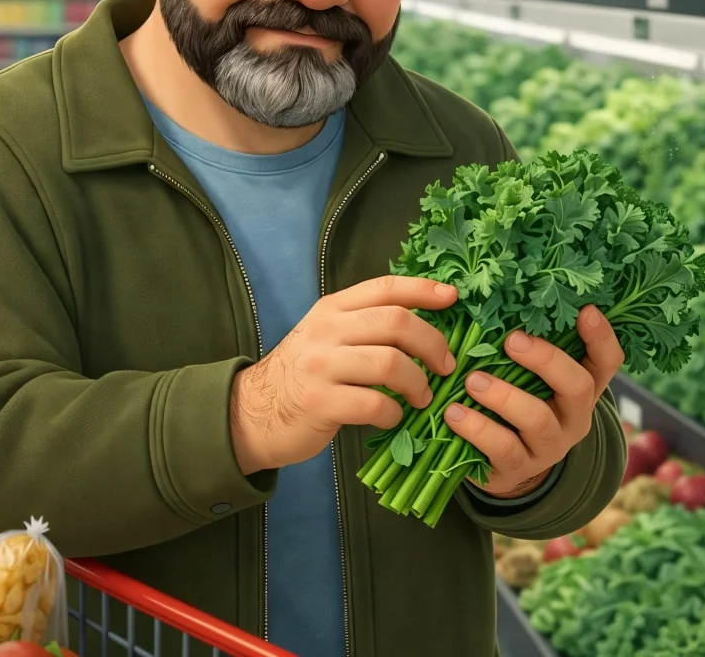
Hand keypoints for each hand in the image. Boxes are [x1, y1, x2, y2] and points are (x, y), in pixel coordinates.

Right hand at [230, 276, 458, 474]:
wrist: (253, 412)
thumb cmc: (303, 374)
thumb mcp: (326, 336)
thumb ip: (364, 324)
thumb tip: (423, 325)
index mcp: (332, 308)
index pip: (384, 287)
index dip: (422, 290)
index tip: (451, 297)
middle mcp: (327, 330)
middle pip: (396, 323)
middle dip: (432, 344)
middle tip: (445, 365)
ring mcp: (321, 365)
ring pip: (390, 363)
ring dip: (418, 383)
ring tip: (422, 396)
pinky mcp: (320, 402)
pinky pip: (374, 403)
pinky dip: (394, 412)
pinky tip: (392, 416)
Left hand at [443, 305, 624, 498]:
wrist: (504, 463)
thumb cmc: (516, 398)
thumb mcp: (528, 374)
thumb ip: (525, 344)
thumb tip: (498, 294)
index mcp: (581, 386)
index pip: (607, 361)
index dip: (602, 336)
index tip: (585, 310)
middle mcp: (575, 416)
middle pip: (579, 386)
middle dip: (546, 360)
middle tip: (512, 340)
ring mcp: (550, 445)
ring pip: (538, 419)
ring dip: (503, 396)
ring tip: (472, 380)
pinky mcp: (520, 467)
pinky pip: (503, 448)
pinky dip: (476, 428)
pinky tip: (452, 412)